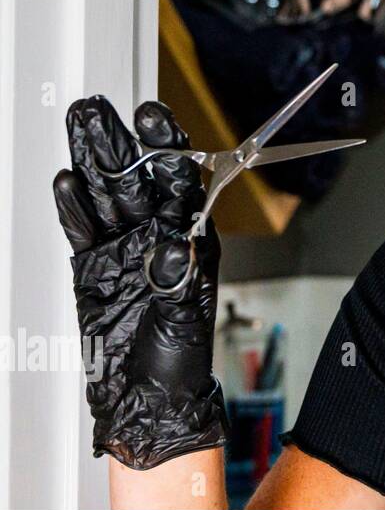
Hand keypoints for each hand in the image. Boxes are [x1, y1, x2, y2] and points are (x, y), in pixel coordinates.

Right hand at [52, 96, 227, 469]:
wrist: (146, 401)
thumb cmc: (179, 364)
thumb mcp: (185, 322)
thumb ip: (177, 282)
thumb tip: (171, 249)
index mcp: (192, 242)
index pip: (180, 184)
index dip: (167, 149)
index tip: (155, 119)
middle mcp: (157, 239)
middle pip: (136, 180)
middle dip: (119, 143)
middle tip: (99, 108)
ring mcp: (123, 251)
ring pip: (105, 196)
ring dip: (92, 160)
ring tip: (79, 125)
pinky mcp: (94, 270)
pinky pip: (82, 232)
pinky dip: (73, 207)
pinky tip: (66, 181)